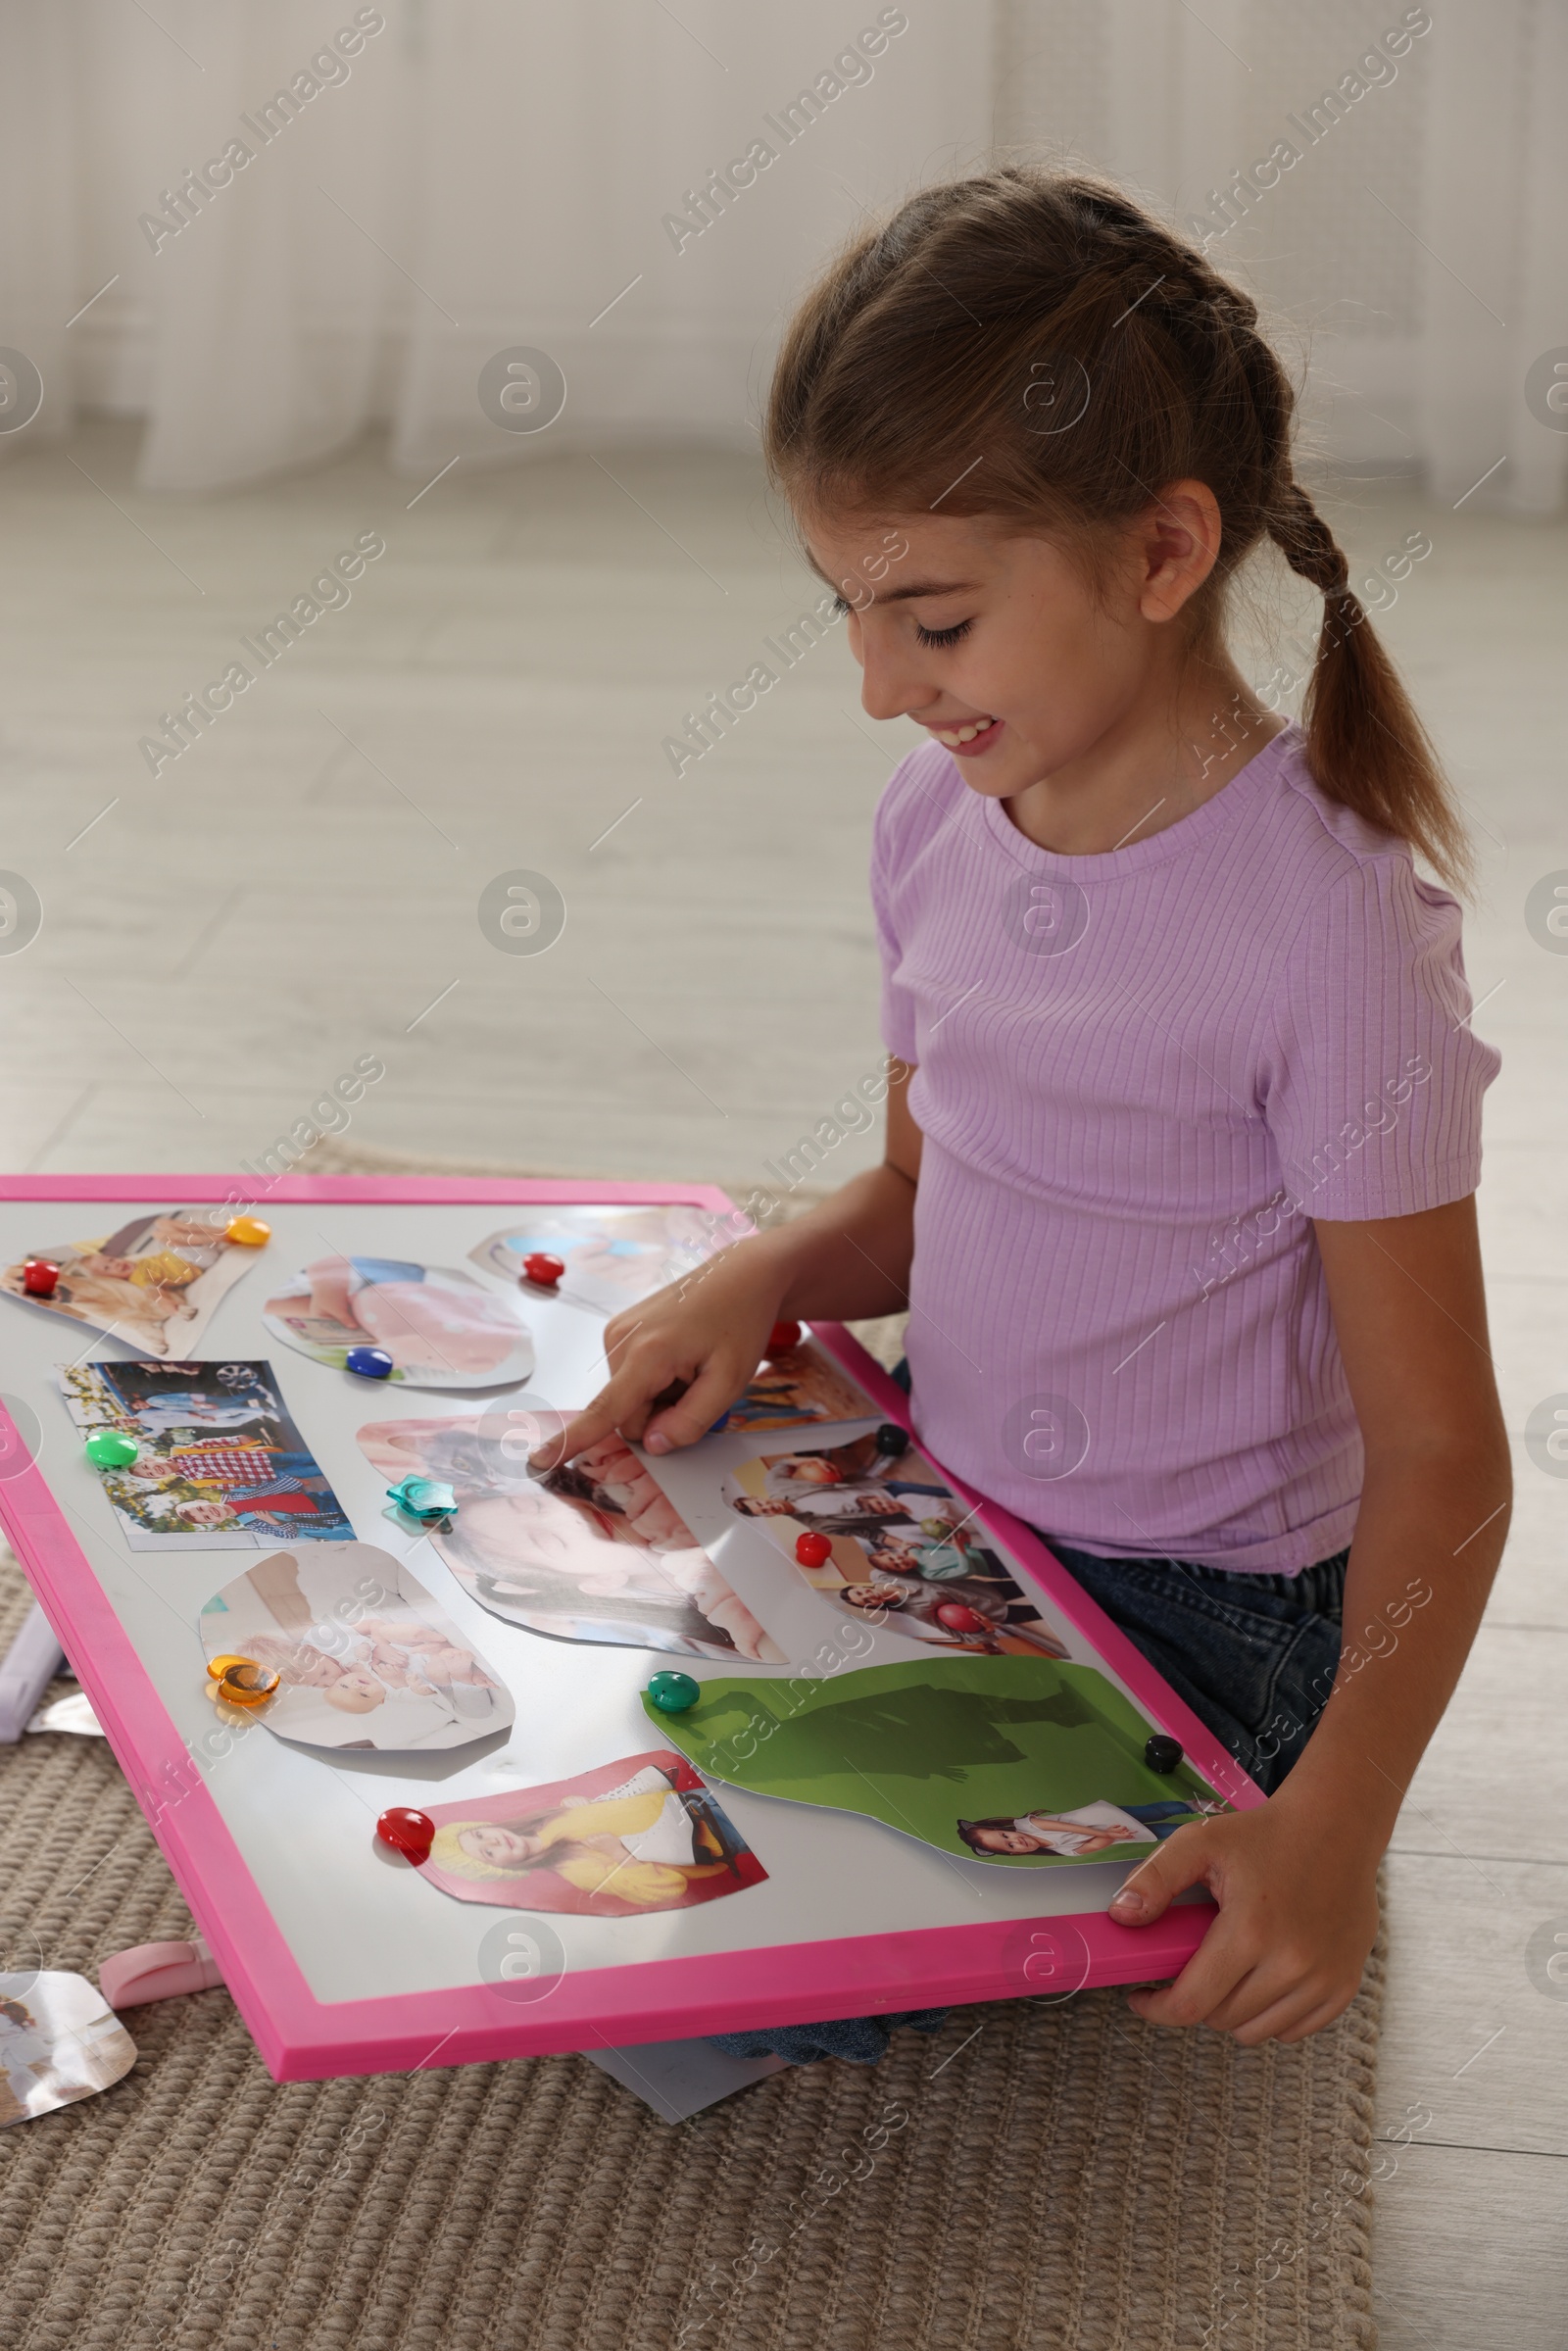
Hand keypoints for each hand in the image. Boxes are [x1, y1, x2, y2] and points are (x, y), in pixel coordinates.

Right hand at [531, 1235, 788, 1468]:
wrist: (740, 1274)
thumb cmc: (739, 1324)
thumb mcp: (729, 1381)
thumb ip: (691, 1421)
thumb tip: (652, 1444)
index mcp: (647, 1354)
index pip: (605, 1411)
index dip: (572, 1441)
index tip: (538, 1461)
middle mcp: (620, 1340)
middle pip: (626, 1414)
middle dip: (659, 1415)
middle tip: (697, 1385)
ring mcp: (616, 1332)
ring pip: (627, 1398)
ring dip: (658, 1396)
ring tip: (690, 1366)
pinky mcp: (618, 1330)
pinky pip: (628, 1378)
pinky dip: (653, 1379)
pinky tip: (678, 1357)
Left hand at [1108, 1795, 1379, 2043]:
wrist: (1335, 1827)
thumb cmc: (1264, 1834)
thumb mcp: (1200, 1842)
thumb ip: (1156, 1878)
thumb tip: (1122, 1916)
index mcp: (1251, 1931)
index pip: (1192, 2004)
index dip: (1158, 2009)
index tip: (1142, 1997)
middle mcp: (1292, 1964)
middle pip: (1222, 2019)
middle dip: (1195, 2000)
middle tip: (1191, 1968)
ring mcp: (1323, 1979)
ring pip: (1257, 2032)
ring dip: (1232, 2012)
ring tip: (1227, 1972)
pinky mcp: (1344, 1986)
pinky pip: (1294, 2030)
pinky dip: (1271, 2016)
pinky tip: (1262, 1980)